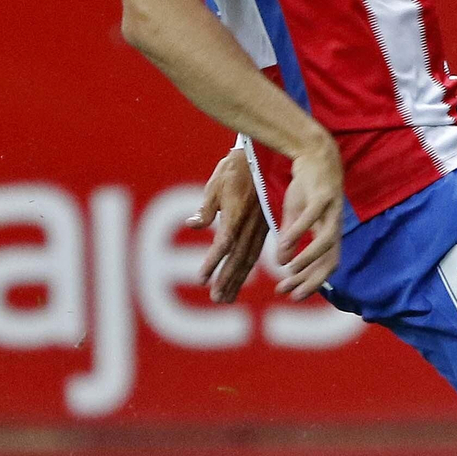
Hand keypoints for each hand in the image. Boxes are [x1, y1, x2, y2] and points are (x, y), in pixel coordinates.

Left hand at [187, 147, 270, 302]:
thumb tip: (192, 225)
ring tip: (227, 297)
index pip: (224, 243)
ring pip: (249, 257)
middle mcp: (250, 223)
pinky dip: (247, 267)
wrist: (263, 157)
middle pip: (238, 256)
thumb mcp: (216, 184)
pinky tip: (241, 278)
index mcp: (237, 213)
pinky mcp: (264, 226)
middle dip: (227, 279)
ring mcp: (260, 226)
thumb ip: (206, 208)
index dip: (213, 262)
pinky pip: (256, 251)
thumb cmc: (234, 169)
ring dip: (237, 279)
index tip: (202, 279)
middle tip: (216, 298)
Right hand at [274, 135, 344, 300]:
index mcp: (328, 231)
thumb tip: (283, 262)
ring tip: (289, 271)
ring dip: (308, 259)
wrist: (314, 153)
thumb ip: (289, 238)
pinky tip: (285, 243)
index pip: (326, 265)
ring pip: (326, 242)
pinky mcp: (323, 195)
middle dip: (312, 280)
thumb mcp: (294, 214)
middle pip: (331, 260)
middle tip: (292, 295)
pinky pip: (312, 217)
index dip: (311, 282)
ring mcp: (331, 210)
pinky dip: (299, 231)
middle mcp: (334, 225)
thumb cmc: (306, 185)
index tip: (291, 295)